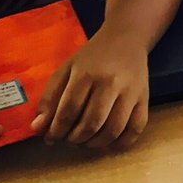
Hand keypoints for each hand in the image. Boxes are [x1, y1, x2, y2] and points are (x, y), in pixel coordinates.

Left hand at [31, 29, 149, 149]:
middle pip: (91, 124)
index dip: (56, 131)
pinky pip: (136, 128)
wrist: (127, 38)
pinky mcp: (145, 98)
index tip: (51, 138)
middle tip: (69, 139)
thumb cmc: (92, 56)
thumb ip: (49, 98)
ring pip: (113, 130)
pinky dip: (122, 143)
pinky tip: (108, 142)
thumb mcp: (66, 70)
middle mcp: (111, 83)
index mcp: (87, 74)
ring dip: (95, 143)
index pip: (68, 111)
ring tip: (85, 141)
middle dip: (75, 139)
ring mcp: (131, 92)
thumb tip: (38, 128)